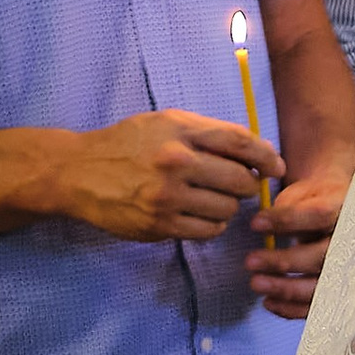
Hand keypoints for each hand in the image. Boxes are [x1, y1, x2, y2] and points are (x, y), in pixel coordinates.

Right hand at [55, 109, 280, 242]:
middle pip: (240, 180)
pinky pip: (208, 231)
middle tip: (239, 186)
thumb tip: (258, 150)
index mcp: (179, 131)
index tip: (276, 167)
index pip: (240, 142)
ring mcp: (168, 196)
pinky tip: (199, 215)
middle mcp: (175, 162)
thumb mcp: (163, 124)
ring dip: (228, 207)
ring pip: (228, 210)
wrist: (78, 172)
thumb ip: (207, 134)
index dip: (266, 156)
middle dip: (248, 186)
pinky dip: (211, 225)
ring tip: (211, 198)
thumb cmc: (127, 145)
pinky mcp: (160, 224)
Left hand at [245, 163, 348, 319]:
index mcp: (347, 209)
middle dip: (285, 262)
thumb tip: (268, 223)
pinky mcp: (341, 291)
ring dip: (287, 289)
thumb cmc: (320, 199)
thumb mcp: (308, 189)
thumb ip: (290, 203)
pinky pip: (319, 306)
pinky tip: (269, 302)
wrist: (344, 212)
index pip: (320, 215)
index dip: (286, 220)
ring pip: (323, 286)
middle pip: (324, 257)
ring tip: (256, 283)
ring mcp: (351, 270)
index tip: (255, 223)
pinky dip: (293, 309)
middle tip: (250, 261)